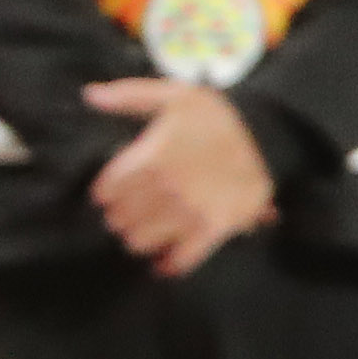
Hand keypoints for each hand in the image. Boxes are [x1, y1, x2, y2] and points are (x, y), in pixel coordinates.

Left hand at [84, 79, 276, 277]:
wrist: (267, 136)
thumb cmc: (216, 116)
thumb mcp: (175, 94)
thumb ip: (129, 95)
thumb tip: (90, 95)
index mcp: (152, 158)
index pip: (106, 190)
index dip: (106, 190)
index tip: (113, 189)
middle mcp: (166, 189)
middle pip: (119, 220)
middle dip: (120, 214)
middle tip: (130, 208)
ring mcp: (188, 213)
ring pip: (139, 243)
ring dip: (139, 237)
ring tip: (147, 227)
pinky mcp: (211, 230)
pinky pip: (179, 261)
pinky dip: (168, 263)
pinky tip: (164, 258)